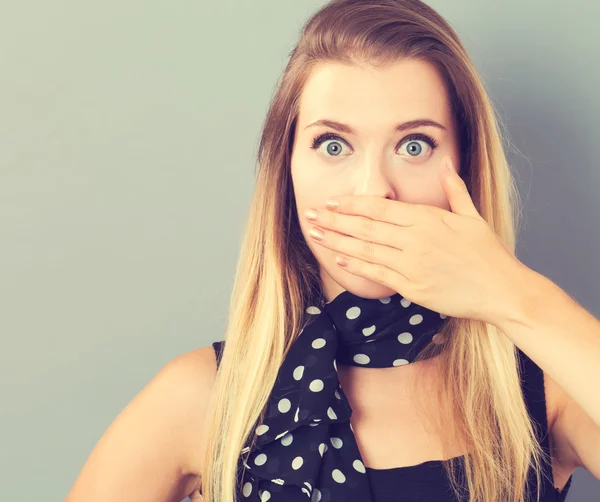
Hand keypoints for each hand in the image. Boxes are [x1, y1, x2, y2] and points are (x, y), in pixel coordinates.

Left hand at [303, 156, 529, 324]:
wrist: (502, 289)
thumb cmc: (488, 253)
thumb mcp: (473, 216)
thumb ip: (454, 189)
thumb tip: (446, 162)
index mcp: (428, 218)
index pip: (380, 207)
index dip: (352, 204)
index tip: (332, 201)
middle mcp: (416, 238)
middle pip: (367, 225)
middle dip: (335, 219)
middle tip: (311, 215)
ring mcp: (413, 263)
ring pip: (367, 248)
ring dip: (338, 240)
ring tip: (316, 234)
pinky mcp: (413, 286)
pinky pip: (378, 273)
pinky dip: (357, 265)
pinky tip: (339, 257)